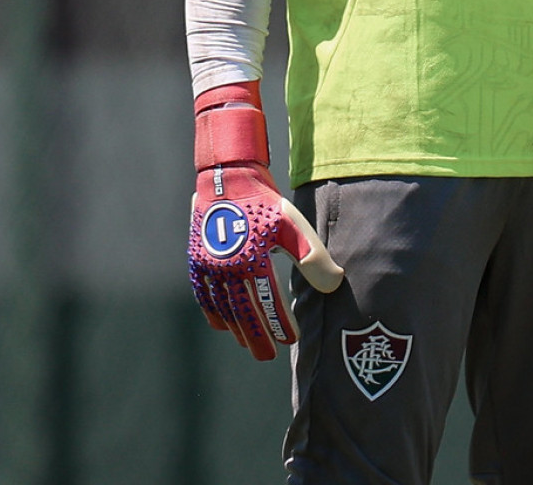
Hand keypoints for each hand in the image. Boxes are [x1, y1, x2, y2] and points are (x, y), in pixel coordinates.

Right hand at [188, 82, 343, 360]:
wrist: (228, 174)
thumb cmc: (265, 199)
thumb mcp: (293, 224)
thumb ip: (313, 257)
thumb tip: (335, 284)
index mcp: (252, 261)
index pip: (268, 304)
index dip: (280, 325)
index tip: (291, 340)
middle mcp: (228, 269)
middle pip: (244, 314)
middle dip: (257, 337)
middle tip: (267, 356)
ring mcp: (209, 267)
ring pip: (224, 308)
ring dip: (237, 329)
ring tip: (248, 343)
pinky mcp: (197, 261)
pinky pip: (204, 296)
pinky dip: (214, 313)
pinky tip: (223, 325)